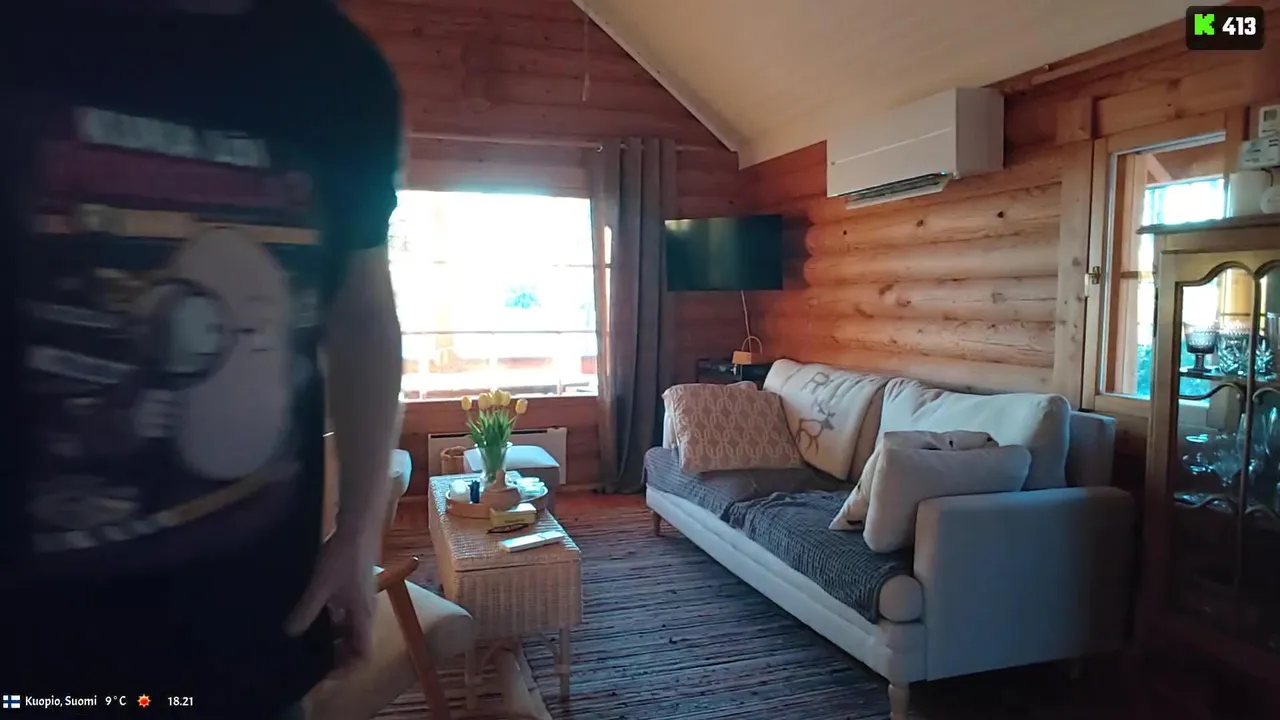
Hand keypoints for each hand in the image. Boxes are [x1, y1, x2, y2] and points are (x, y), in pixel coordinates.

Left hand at [284, 530, 376, 671]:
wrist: (357, 527)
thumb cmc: (342, 558)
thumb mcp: (320, 587)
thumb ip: (306, 612)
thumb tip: (290, 633)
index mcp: (363, 616)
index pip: (363, 654)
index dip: (347, 668)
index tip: (325, 672)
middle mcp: (365, 612)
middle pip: (356, 644)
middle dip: (337, 655)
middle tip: (311, 658)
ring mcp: (360, 599)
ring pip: (350, 629)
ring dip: (333, 637)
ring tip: (306, 639)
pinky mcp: (354, 589)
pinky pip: (345, 614)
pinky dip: (331, 621)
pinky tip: (310, 614)